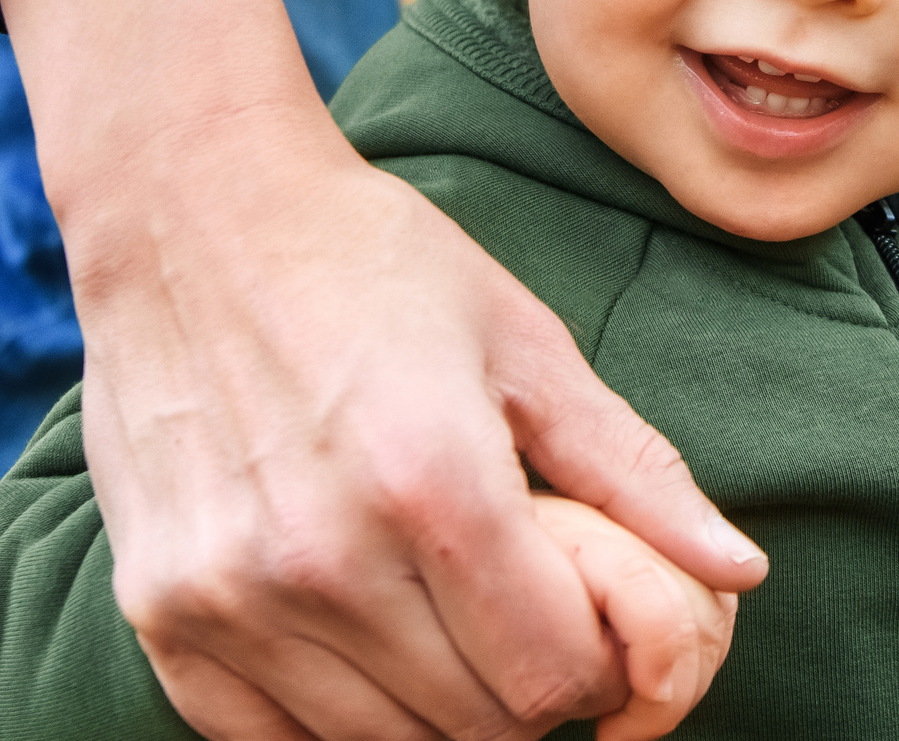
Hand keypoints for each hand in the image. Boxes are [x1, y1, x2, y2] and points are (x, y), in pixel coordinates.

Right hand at [0, 0, 766, 739]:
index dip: (603, 669)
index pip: (554, 677)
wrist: (195, 211)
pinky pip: (263, 739)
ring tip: (450, 615)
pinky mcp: (158, 610)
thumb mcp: (528, 347)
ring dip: (439, 707)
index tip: (600, 625)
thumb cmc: (378, 264)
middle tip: (532, 617)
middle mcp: (322, 558)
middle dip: (531, 689)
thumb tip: (740, 572)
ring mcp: (226, 595)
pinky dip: (333, 715)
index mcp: (434, 484)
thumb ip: (634, 472)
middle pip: (476, 727)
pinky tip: (366, 636)